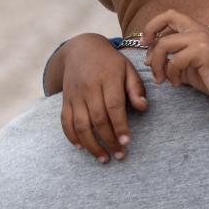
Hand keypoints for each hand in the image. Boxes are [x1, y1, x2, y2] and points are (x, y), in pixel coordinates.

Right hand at [60, 34, 146, 162]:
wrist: (81, 49)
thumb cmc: (111, 62)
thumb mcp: (128, 69)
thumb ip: (136, 88)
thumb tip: (143, 108)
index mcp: (108, 78)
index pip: (113, 106)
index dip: (120, 126)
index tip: (127, 142)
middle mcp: (89, 88)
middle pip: (97, 119)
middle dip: (109, 140)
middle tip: (120, 155)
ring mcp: (75, 95)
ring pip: (80, 124)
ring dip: (91, 144)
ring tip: (103, 158)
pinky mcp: (65, 100)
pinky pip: (65, 121)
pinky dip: (71, 136)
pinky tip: (81, 148)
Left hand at [142, 8, 208, 106]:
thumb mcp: (190, 66)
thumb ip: (174, 59)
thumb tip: (151, 60)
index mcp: (198, 29)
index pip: (170, 15)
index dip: (153, 25)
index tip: (147, 43)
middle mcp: (199, 29)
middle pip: (167, 18)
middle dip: (150, 37)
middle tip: (147, 61)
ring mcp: (201, 39)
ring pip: (164, 44)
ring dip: (157, 64)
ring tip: (161, 79)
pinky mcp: (203, 51)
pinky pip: (175, 61)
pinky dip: (171, 75)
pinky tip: (178, 84)